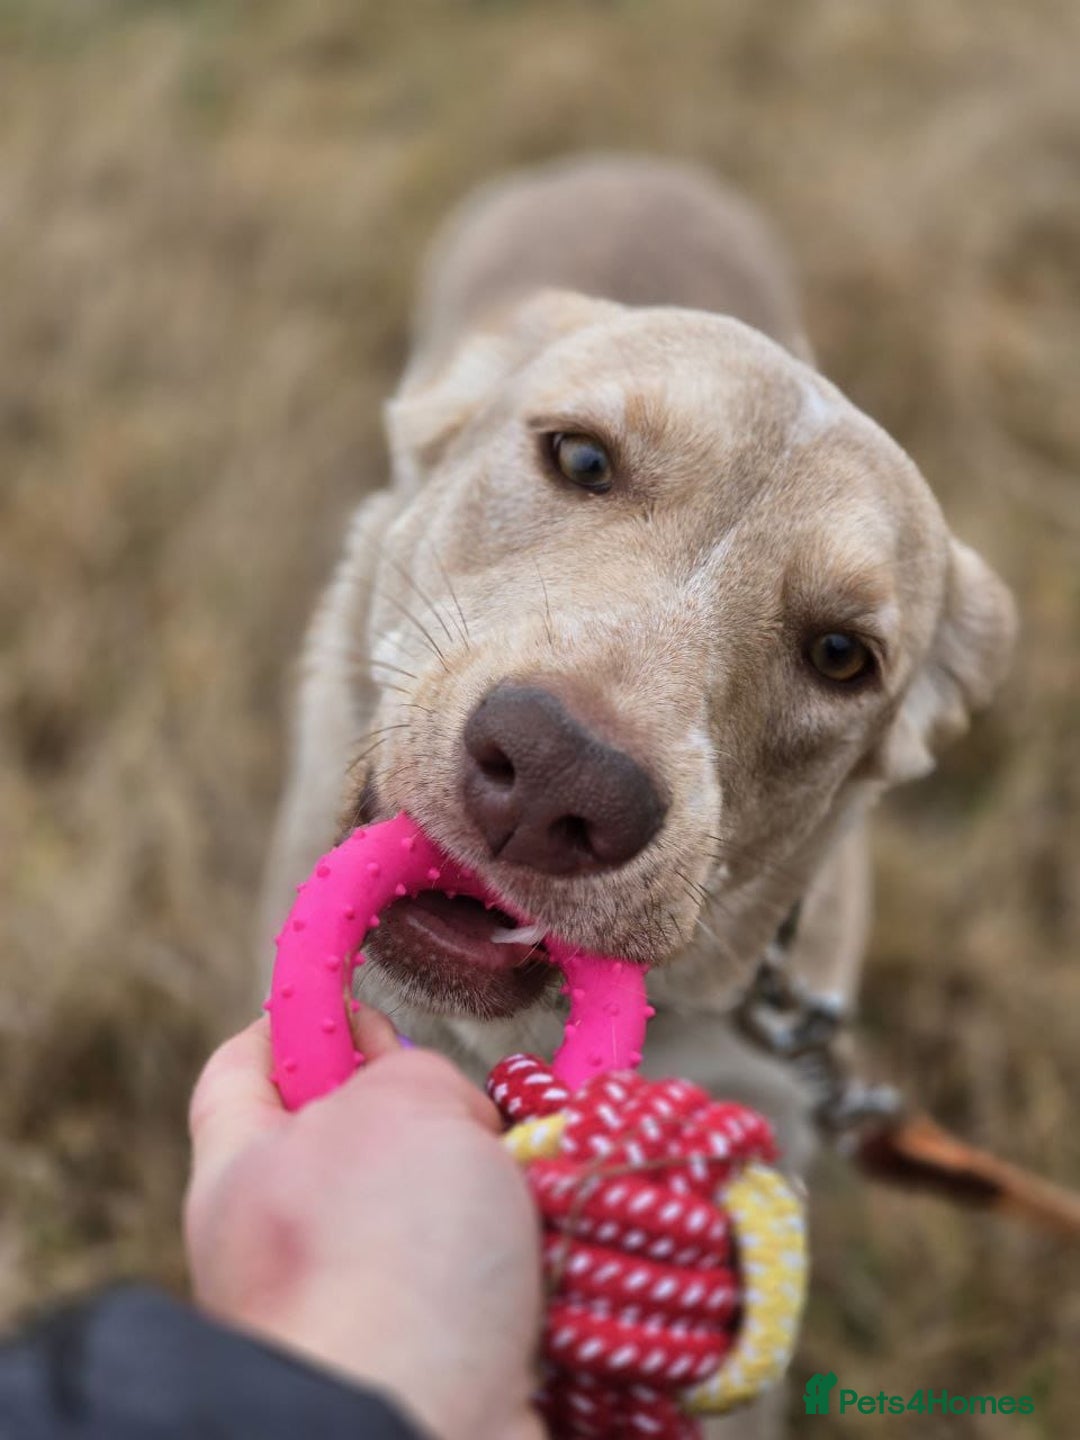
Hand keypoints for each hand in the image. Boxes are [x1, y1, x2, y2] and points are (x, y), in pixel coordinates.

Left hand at [185, 1009, 544, 1439]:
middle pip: (355, 1138)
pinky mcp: (432, 1359)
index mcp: (245, 1170)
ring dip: (498, 1185)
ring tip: (541, 1175)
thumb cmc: (387, 1257)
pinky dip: (532, 1254)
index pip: (241, 1069)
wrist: (420, 1431)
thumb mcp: (402, 1102)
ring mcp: (361, 1308)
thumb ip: (411, 1070)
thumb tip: (444, 1115)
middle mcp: (289, 1243)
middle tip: (480, 1102)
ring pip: (437, 1212)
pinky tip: (567, 1236)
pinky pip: (490, 1281)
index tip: (346, 998)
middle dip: (429, 1112)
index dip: (293, 1022)